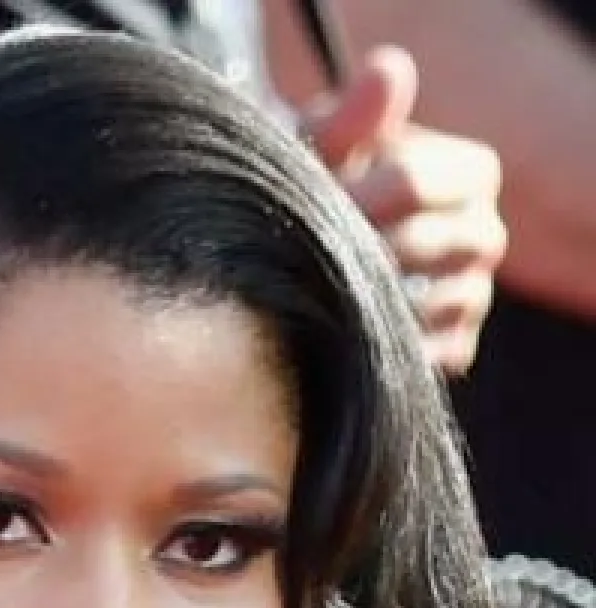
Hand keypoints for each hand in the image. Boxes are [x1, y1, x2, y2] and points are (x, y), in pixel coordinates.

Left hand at [302, 46, 507, 374]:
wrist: (319, 249)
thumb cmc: (327, 184)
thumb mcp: (327, 146)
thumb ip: (352, 115)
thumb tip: (388, 73)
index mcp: (474, 173)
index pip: (413, 182)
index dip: (350, 196)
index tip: (309, 206)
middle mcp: (487, 236)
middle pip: (415, 245)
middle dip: (349, 249)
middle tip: (298, 255)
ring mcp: (474, 298)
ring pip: (416, 305)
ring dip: (358, 301)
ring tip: (314, 291)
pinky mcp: (455, 351)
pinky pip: (418, 356)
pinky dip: (375, 348)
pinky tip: (338, 334)